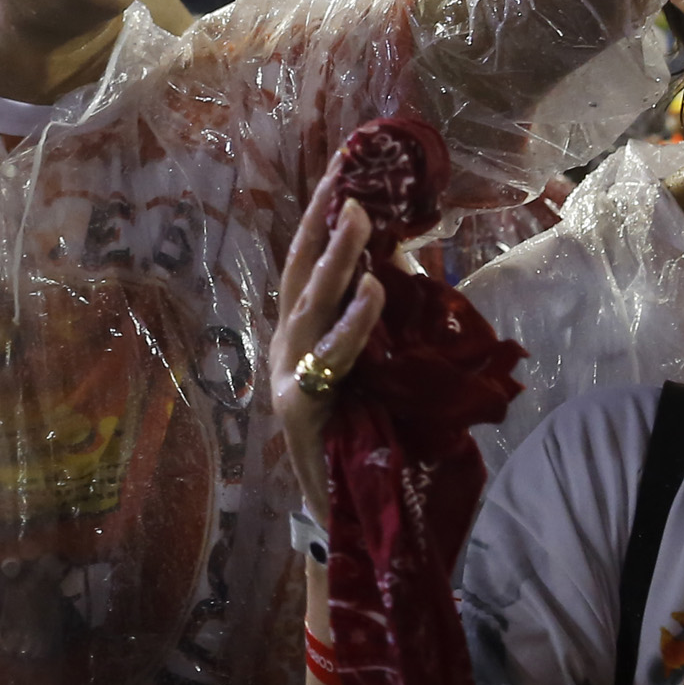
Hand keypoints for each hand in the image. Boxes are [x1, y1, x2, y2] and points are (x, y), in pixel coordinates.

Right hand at [269, 167, 385, 524]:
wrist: (342, 512)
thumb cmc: (359, 436)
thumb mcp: (368, 369)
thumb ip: (371, 324)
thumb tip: (398, 266)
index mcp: (298, 335)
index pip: (305, 264)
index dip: (318, 219)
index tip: (340, 172)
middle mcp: (285, 348)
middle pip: (299, 273)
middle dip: (319, 225)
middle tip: (347, 180)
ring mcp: (286, 376)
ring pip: (309, 305)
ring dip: (335, 259)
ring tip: (360, 217)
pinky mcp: (299, 406)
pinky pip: (330, 356)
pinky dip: (352, 322)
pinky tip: (372, 291)